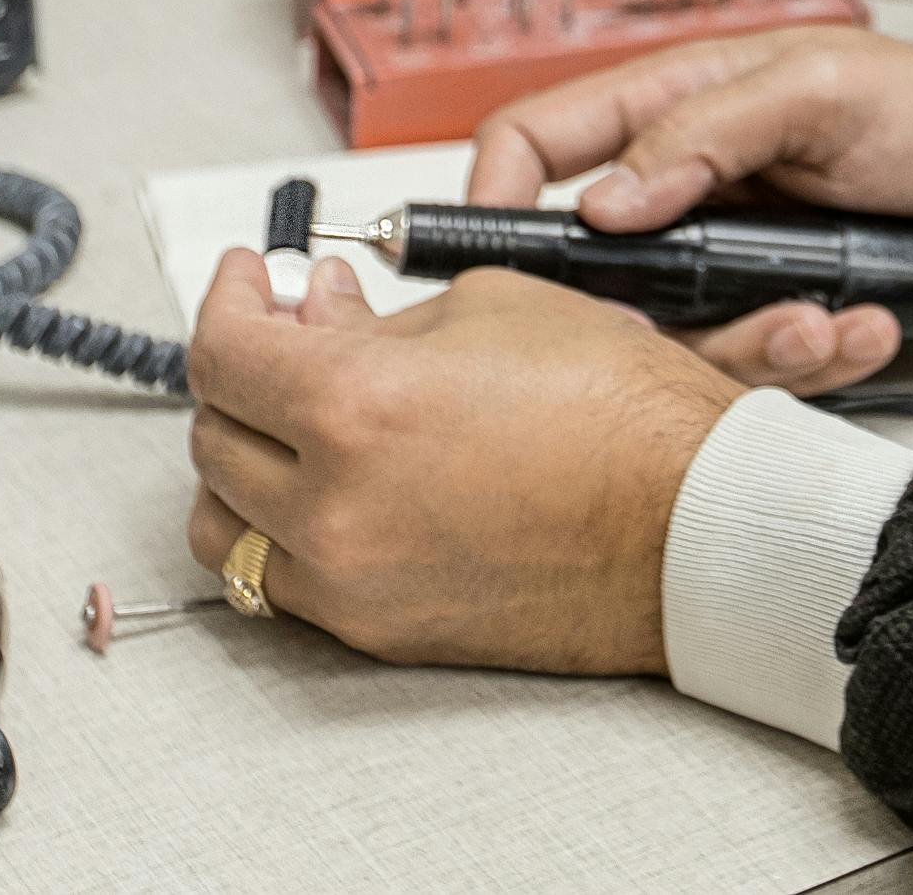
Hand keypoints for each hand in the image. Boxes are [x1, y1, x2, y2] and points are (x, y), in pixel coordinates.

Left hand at [182, 246, 737, 675]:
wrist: (699, 526)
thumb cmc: (627, 417)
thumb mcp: (494, 308)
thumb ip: (379, 317)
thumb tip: (320, 314)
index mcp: (355, 406)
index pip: (223, 351)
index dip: (227, 297)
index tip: (248, 279)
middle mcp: (335, 506)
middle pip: (213, 435)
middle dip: (242, 370)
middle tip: (288, 331)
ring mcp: (352, 581)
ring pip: (224, 525)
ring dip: (243, 461)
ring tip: (294, 419)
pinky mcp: (380, 632)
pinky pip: (281, 582)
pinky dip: (283, 529)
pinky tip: (332, 485)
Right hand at [466, 25, 912, 400]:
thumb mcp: (821, 89)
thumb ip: (708, 130)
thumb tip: (603, 203)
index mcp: (673, 106)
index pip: (537, 141)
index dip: (492, 195)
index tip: (489, 268)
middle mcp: (685, 192)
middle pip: (596, 274)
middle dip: (641, 316)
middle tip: (703, 326)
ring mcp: (730, 261)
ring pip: (676, 340)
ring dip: (749, 346)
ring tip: (825, 323)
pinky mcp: (779, 317)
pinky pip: (757, 369)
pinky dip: (812, 361)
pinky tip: (866, 329)